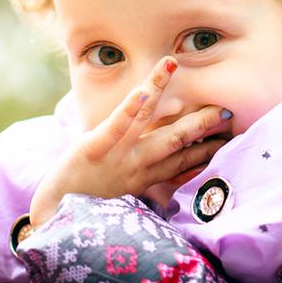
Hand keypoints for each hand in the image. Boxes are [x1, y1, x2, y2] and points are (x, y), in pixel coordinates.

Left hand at [30, 56, 231, 226]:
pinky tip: (141, 91)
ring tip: (171, 64)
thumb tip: (163, 171)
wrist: (51, 217)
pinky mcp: (91, 149)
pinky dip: (128, 109)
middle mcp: (135, 165)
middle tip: (227, 111)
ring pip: (145, 120)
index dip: (207, 151)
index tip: (230, 141)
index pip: (182, 162)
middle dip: (201, 125)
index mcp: (143, 177)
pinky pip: (114, 127)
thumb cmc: (85, 201)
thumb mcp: (120, 193)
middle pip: (174, 141)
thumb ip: (142, 179)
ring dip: (159, 90)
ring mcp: (115, 155)